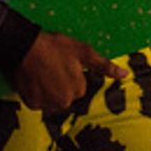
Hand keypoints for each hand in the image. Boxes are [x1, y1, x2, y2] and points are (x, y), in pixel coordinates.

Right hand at [12, 31, 128, 110]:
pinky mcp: (31, 104)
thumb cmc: (56, 47)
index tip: (63, 63)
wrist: (26, 47)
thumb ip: (105, 66)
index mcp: (78, 90)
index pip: (78, 87)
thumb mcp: (84, 52)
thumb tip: (125, 75)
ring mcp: (46, 104)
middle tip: (52, 67)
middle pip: (65, 95)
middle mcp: (64, 102)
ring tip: (42, 72)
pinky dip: (36, 92)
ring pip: (51, 99)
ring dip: (48, 90)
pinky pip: (37, 101)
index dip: (71, 74)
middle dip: (61, 84)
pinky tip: (34, 79)